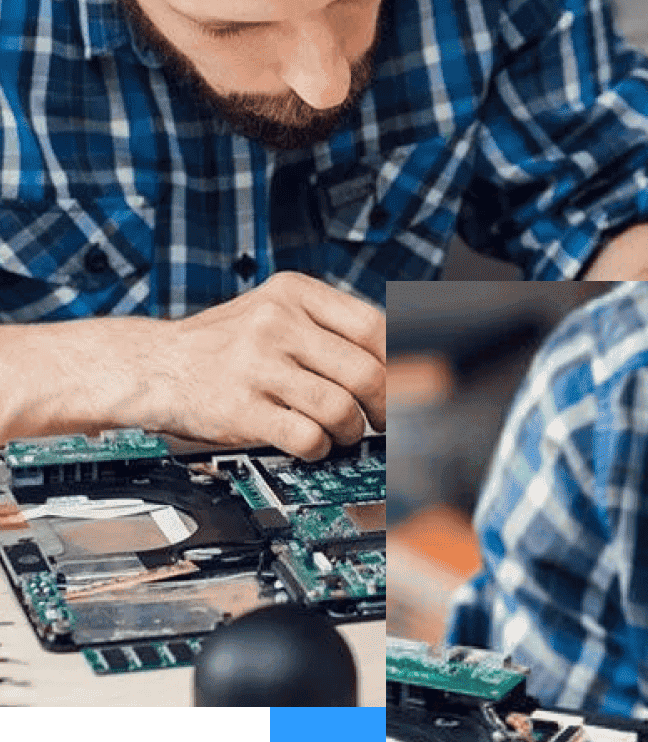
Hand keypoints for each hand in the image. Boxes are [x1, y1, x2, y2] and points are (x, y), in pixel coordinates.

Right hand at [150, 272, 384, 457]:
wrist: (152, 364)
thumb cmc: (223, 345)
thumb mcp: (273, 310)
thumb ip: (327, 326)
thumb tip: (396, 360)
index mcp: (294, 293)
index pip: (374, 327)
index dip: (399, 363)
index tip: (402, 385)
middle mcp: (277, 323)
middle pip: (366, 373)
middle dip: (384, 407)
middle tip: (380, 421)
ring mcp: (257, 365)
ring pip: (341, 408)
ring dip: (351, 431)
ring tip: (341, 433)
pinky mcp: (241, 409)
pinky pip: (307, 437)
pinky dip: (319, 448)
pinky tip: (312, 444)